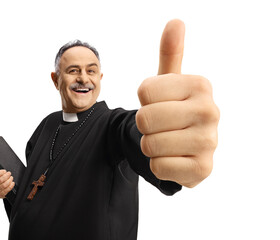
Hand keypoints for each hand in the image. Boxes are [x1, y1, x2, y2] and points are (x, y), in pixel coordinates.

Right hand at [0, 162, 14, 197]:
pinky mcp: (0, 195)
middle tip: (9, 173)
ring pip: (4, 185)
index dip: (0, 172)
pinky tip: (12, 182)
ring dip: (9, 180)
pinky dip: (10, 186)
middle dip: (6, 176)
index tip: (4, 170)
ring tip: (11, 177)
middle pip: (0, 180)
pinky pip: (7, 190)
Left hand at [136, 19, 219, 187]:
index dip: (144, 100)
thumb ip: (170, 53)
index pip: (145, 91)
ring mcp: (210, 142)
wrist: (184, 145)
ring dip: (150, 145)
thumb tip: (175, 22)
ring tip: (167, 141)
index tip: (160, 103)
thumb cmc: (172, 109)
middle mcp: (211, 111)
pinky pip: (157, 167)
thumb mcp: (169, 82)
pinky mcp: (203, 169)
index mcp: (201, 85)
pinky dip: (158, 165)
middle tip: (160, 126)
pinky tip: (174, 158)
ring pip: (149, 144)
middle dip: (144, 125)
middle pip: (145, 118)